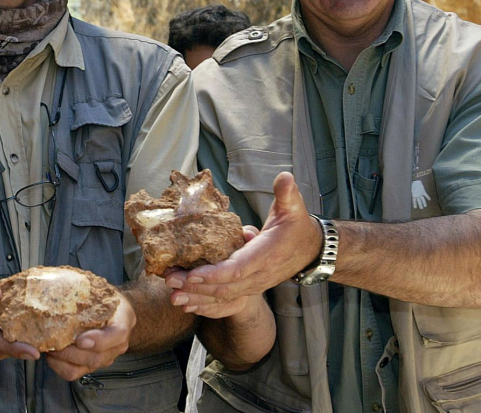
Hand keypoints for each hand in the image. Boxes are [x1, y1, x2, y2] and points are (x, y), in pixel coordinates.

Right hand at [0, 263, 39, 361]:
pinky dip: (24, 339)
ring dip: (25, 344)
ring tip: (46, 334)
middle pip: (2, 349)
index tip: (33, 352)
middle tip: (49, 341)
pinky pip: (11, 344)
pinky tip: (38, 331)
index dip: (12, 348)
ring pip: (8, 349)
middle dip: (24, 348)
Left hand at [45, 290, 134, 380]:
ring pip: (85, 367)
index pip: (117, 335)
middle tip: (52, 343)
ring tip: (49, 348)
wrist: (114, 312)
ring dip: (63, 360)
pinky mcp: (92, 365)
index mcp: (123, 321)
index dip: (99, 340)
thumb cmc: (104, 298)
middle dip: (71, 352)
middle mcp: (117, 345)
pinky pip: (75, 372)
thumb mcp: (102, 290)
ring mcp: (106, 357)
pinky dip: (60, 366)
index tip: (80, 340)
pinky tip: (51, 354)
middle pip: (97, 357)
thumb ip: (87, 290)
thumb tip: (58, 280)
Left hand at [166, 172, 320, 308]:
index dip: (215, 273)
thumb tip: (284, 177)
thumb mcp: (294, 208)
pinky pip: (226, 301)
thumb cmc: (297, 227)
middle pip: (225, 286)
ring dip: (196, 296)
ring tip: (171, 292)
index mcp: (267, 255)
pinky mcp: (250, 288)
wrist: (311, 251)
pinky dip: (205, 303)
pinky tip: (185, 302)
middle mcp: (259, 275)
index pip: (238, 268)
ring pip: (223, 296)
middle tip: (170, 280)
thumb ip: (286, 194)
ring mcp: (255, 285)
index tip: (193, 273)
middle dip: (197, 286)